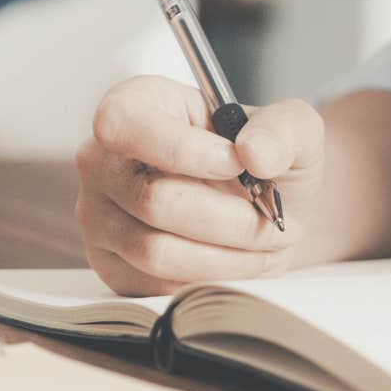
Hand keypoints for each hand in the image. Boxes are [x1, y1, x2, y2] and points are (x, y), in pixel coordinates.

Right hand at [76, 76, 322, 296]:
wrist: (262, 208)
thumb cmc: (264, 161)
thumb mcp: (291, 129)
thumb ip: (284, 128)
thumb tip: (254, 152)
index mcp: (134, 106)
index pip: (124, 125)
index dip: (183, 151)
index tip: (237, 164)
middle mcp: (101, 160)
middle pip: (153, 201)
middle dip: (229, 218)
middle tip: (272, 220)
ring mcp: (98, 216)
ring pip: (157, 252)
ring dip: (226, 256)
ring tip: (264, 245)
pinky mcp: (111, 266)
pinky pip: (156, 285)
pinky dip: (209, 280)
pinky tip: (237, 262)